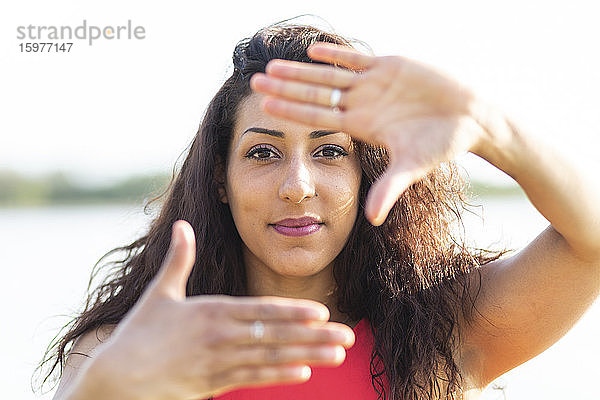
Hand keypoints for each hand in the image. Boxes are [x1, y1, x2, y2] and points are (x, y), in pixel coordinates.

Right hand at [91, 220, 354, 398]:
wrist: (116, 380)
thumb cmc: (138, 334)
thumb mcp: (160, 293)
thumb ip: (178, 259)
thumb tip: (182, 223)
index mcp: (210, 311)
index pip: (260, 311)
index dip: (292, 312)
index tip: (322, 313)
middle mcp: (220, 337)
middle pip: (275, 336)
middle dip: (314, 336)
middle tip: (347, 337)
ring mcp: (218, 363)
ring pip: (271, 359)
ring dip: (307, 356)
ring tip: (337, 355)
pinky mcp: (213, 384)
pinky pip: (253, 378)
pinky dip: (280, 375)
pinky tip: (305, 372)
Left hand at [250, 43, 488, 225]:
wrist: (469, 118)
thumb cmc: (442, 144)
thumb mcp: (412, 166)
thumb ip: (388, 188)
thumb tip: (371, 220)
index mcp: (360, 126)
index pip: (317, 118)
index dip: (291, 111)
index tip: (264, 108)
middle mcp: (360, 104)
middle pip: (314, 93)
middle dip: (285, 88)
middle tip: (254, 82)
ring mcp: (372, 84)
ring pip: (328, 74)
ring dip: (301, 70)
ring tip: (273, 65)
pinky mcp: (389, 66)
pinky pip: (356, 59)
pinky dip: (335, 55)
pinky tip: (312, 51)